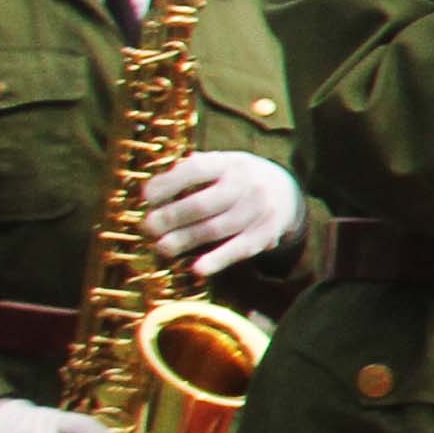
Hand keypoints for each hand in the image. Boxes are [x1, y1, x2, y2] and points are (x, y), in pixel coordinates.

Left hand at [139, 149, 304, 276]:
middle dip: (171, 217)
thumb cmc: (238, 178)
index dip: (168, 183)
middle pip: (203, 204)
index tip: (146, 197)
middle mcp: (247, 185)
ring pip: (216, 229)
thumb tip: (152, 188)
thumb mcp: (222, 163)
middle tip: (148, 227)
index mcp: (231, 163)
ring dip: (185, 241)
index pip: (196, 170)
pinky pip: (239, 249)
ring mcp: (258, 211)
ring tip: (161, 247)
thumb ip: (192, 170)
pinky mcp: (265, 234)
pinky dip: (217, 260)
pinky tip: (196, 269)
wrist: (287, 191)